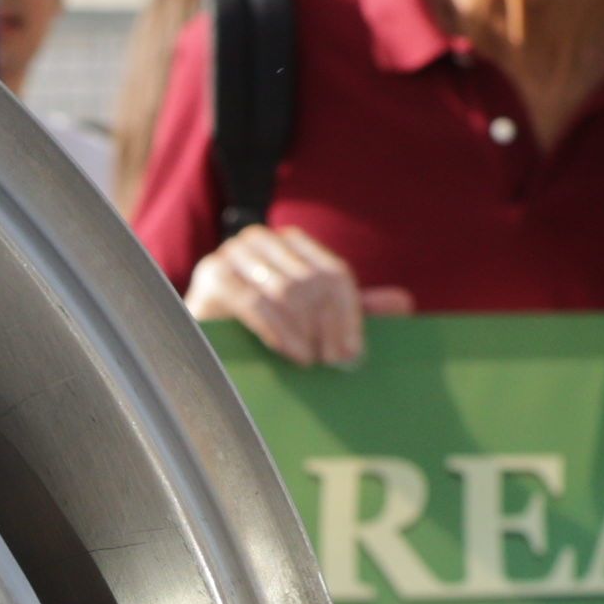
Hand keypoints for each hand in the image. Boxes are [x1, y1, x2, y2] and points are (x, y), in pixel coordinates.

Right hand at [186, 225, 405, 367]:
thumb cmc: (261, 329)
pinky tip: (291, 353)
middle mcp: (261, 240)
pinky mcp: (212, 275)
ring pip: (287, 291)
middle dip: (328, 326)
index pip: (334, 274)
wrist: (199, 339)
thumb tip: (403, 303)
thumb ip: (352, 309)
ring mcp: (233, 253)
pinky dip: (278, 331)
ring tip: (312, 360)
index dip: (350, 315)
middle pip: (313, 282)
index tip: (354, 352)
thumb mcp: (311, 318)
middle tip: (334, 363)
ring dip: (304, 331)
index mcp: (291, 243)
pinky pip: (255, 301)